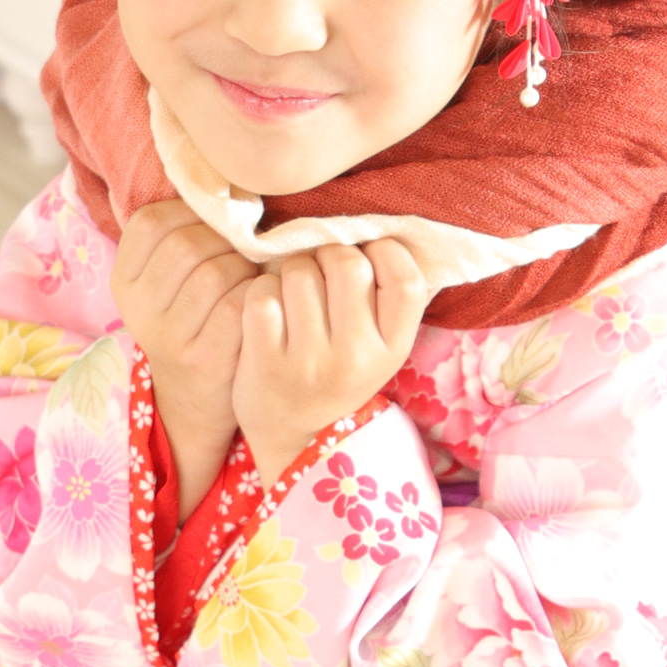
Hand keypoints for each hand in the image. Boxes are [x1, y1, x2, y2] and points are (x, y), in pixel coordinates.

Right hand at [111, 201, 257, 521]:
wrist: (197, 401)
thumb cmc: (195, 323)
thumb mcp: (168, 283)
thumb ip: (183, 238)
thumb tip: (230, 179)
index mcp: (124, 280)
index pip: (153, 220)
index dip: (194, 214)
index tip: (219, 227)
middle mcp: (137, 308)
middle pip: (187, 243)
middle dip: (227, 240)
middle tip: (245, 251)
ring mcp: (168, 335)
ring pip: (216, 270)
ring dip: (246, 266)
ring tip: (253, 276)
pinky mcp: (204, 356)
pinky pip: (239, 303)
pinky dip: (258, 294)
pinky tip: (261, 300)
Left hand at [234, 240, 427, 488]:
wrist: (296, 440)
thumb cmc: (339, 374)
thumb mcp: (380, 347)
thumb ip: (386, 298)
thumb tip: (383, 226)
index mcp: (394, 348)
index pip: (407, 278)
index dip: (383, 252)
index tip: (366, 260)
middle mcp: (357, 357)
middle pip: (347, 262)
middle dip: (326, 255)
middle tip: (319, 274)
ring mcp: (310, 362)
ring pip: (298, 270)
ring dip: (289, 271)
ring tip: (291, 295)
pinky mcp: (265, 362)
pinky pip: (261, 293)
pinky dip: (259, 291)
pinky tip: (266, 312)